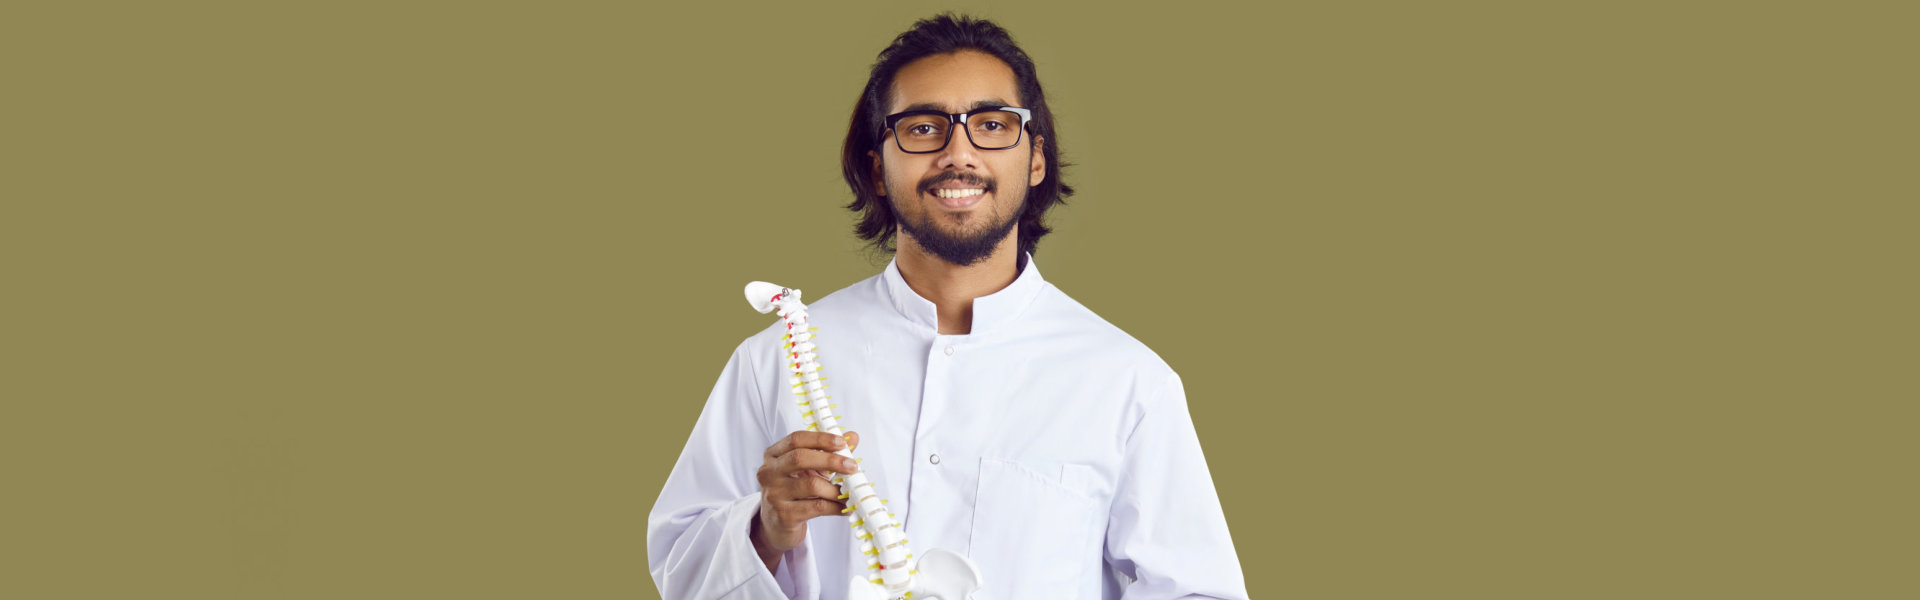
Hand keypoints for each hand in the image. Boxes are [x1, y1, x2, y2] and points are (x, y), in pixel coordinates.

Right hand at [750, 430, 860, 571]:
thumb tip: (852, 437)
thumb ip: (829, 453)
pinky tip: (845, 507)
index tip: (842, 442)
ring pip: (811, 485)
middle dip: (831, 460)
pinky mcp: (784, 515)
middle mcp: (769, 473)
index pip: (796, 439)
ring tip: (849, 492)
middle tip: (851, 466)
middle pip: (800, 458)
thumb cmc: (793, 492)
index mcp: (773, 456)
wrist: (776, 525)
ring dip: (836, 489)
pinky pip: (817, 507)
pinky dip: (836, 507)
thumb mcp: (809, 469)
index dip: (821, 439)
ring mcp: (774, 494)